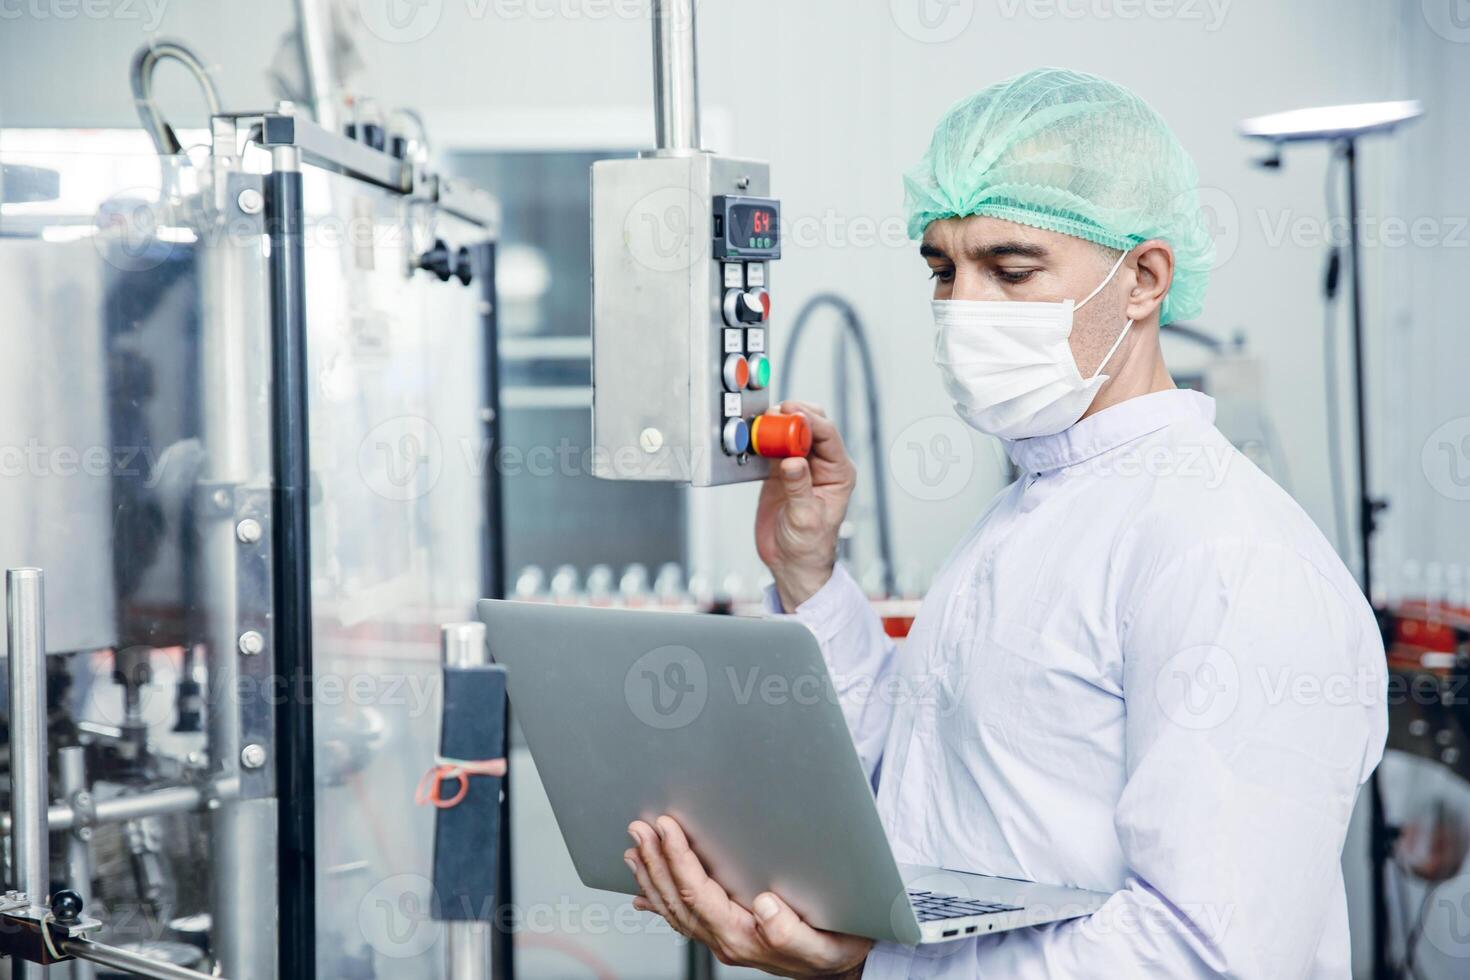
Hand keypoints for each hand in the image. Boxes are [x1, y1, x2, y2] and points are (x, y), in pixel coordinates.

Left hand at [626, 815, 872, 978]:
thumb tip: (763, 904)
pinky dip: (659, 902)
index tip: (667, 828)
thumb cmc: (833, 948)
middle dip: (656, 860)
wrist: (838, 969)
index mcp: (743, 937)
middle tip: (640, 828)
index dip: (679, 857)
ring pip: (674, 907)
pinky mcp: (723, 935)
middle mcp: (725, 940)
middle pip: (678, 898)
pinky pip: (682, 919)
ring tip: (635, 849)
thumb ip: (791, 930)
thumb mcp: (825, 942)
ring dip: (652, 875)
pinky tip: (644, 894)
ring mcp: (721, 939)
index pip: (698, 892)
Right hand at [754, 402, 856, 610]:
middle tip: (773, 415)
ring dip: (777, 425)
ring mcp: (801, 466)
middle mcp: (822, 465)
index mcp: (839, 473)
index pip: (828, 436)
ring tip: (761, 425)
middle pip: (811, 426)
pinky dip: (764, 440)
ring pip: (791, 432)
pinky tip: (755, 439)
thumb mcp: (805, 519)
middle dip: (793, 416)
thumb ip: (799, 489)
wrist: (791, 562)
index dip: (810, 421)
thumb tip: (793, 462)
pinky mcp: (780, 471)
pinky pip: (774, 447)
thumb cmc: (809, 546)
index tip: (790, 414)